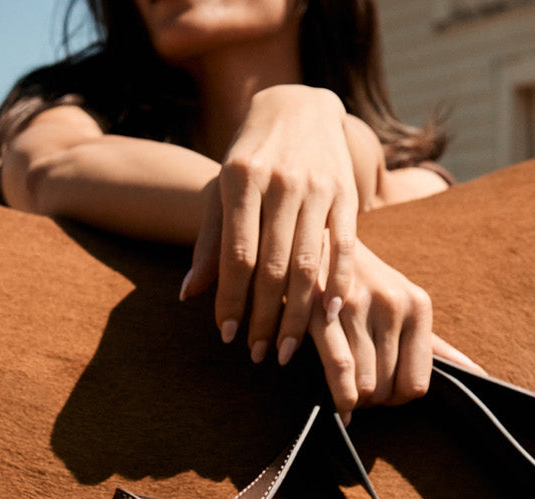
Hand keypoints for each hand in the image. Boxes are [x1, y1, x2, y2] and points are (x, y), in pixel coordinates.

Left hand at [181, 85, 358, 363]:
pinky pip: (343, 249)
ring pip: (307, 264)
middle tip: (258, 355)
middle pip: (272, 266)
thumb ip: (210, 242)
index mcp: (240, 178)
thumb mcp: (223, 191)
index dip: (232, 299)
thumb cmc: (252, 158)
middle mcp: (278, 181)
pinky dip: (337, 285)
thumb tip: (189, 295)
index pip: (236, 255)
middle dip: (264, 318)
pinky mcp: (345, 193)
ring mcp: (315, 186)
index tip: (228, 336)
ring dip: (298, 314)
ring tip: (287, 349)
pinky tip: (330, 316)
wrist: (299, 107)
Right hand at [307, 238, 481, 416]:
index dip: (398, 398)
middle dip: (373, 401)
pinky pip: (340, 372)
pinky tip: (337, 404)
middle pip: (388, 389)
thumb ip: (437, 344)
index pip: (417, 383)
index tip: (385, 392)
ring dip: (353, 401)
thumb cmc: (365, 283)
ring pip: (364, 386)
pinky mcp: (321, 310)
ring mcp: (357, 305)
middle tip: (360, 390)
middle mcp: (392, 304)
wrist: (317, 239)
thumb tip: (478, 373)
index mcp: (417, 304)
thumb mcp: (404, 306)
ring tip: (345, 390)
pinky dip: (339, 399)